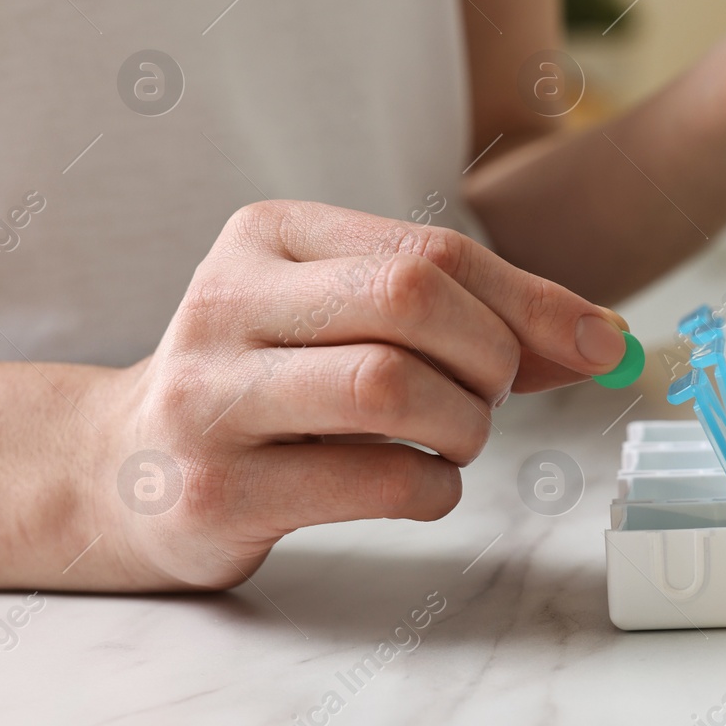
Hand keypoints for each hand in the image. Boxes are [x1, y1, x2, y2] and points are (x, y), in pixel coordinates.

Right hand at [86, 202, 629, 589]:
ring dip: (464, 424)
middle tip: (494, 396)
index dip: (532, 300)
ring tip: (456, 440)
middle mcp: (226, 300)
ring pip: (390, 384)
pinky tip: (422, 483)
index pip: (429, 249)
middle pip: (410, 300)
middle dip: (490, 357)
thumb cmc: (273, 384)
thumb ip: (467, 315)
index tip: (602, 343)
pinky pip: (373, 479)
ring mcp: (210, 396)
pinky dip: (433, 487)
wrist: (124, 470)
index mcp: (268, 236)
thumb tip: (601, 338)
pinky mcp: (215, 490)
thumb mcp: (350, 319)